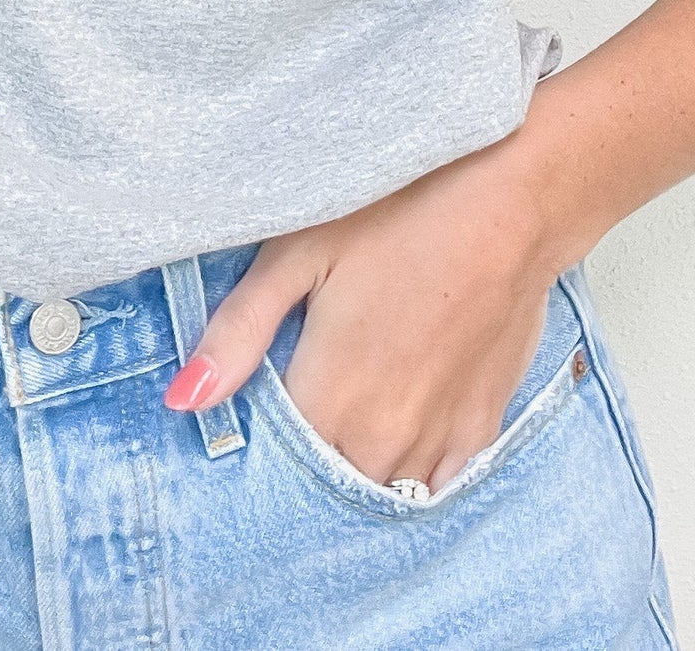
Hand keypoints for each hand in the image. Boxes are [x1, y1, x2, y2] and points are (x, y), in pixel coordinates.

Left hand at [163, 133, 563, 494]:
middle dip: (300, 465)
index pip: (273, 467)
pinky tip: (394, 442)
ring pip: (380, 491)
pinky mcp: (481, 428)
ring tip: (341, 419)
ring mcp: (438, 441)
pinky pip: (437, 486)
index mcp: (330, 399)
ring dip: (354, 470)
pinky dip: (411, 476)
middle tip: (292, 410)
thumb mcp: (298, 252)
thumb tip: (182, 400)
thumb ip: (238, 332)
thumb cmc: (402, 211)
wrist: (512, 202)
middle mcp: (383, 440)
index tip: (242, 426)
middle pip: (325, 485)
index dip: (253, 451)